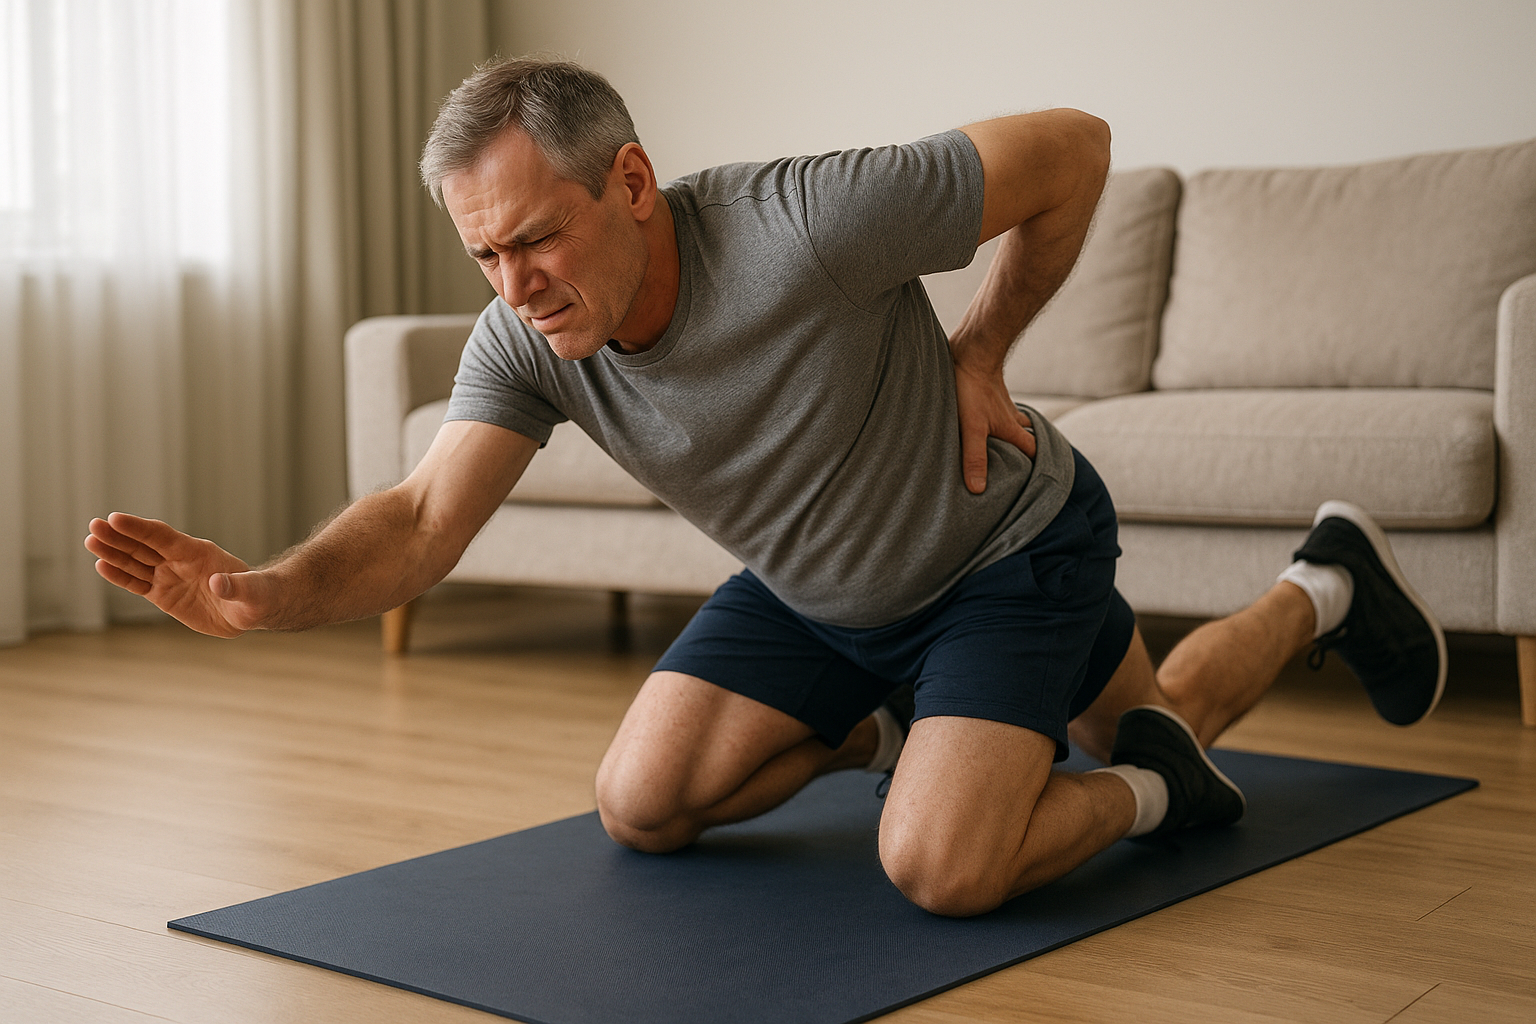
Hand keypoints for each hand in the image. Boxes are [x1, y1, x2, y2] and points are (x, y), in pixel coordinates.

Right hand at [84, 512, 273, 636]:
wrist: (252, 609)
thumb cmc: (257, 595)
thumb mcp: (252, 592)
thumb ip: (236, 586)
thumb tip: (217, 584)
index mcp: (198, 552)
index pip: (163, 536)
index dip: (139, 528)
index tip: (115, 518)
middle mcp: (179, 560)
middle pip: (143, 545)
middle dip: (119, 536)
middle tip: (93, 526)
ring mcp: (169, 576)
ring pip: (136, 562)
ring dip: (113, 552)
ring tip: (90, 541)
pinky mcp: (164, 594)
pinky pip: (137, 583)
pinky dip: (120, 576)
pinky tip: (101, 566)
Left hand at [953, 356, 1035, 493]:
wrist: (971, 351)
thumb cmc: (971, 390)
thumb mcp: (971, 428)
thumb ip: (975, 457)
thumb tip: (978, 490)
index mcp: (1011, 428)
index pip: (1033, 450)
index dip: (1039, 464)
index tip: (1041, 476)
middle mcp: (1011, 416)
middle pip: (1028, 434)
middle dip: (1029, 448)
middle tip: (1026, 462)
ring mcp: (1000, 402)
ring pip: (1015, 420)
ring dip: (1015, 431)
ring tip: (1009, 444)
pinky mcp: (988, 390)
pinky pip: (1000, 407)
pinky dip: (999, 416)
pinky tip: (988, 417)